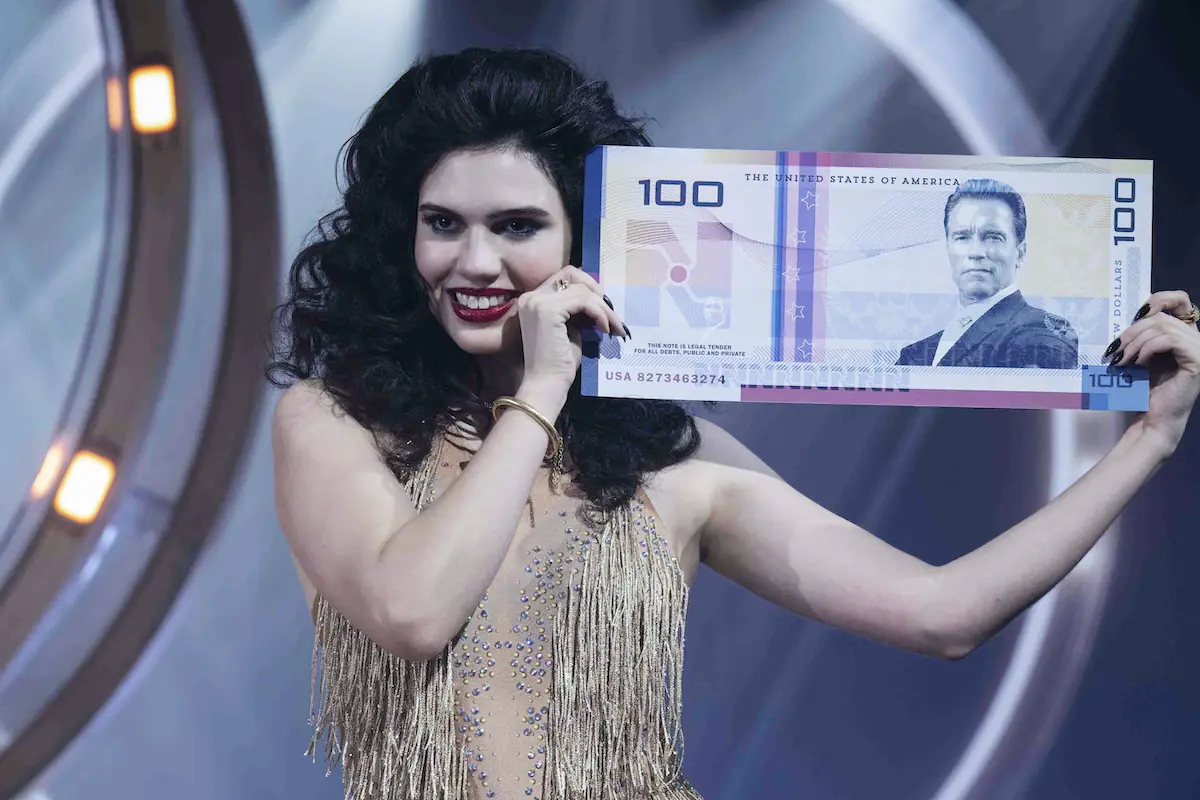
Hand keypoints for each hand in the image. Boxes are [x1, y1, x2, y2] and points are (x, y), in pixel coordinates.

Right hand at [516, 266, 625, 407]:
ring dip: (603, 307)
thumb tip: (598, 299)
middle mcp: (531, 297)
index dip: (586, 286)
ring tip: (613, 327)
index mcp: (533, 300)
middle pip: (570, 273)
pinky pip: (583, 301)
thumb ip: (577, 310)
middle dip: (595, 289)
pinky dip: (599, 313)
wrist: (546, 384)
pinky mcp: (547, 310)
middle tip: (610, 312)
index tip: (601, 306)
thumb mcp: (570, 328)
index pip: (563, 278)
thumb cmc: (558, 363)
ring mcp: (537, 302)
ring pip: (581, 290)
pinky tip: (605, 329)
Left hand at [1111, 290, 1199, 453]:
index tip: (1135, 316)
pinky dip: (1148, 349)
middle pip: (1162, 316)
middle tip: (1115, 352)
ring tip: (1122, 361)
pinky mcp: (1197, 361)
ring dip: (1135, 343)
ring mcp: (1199, 349)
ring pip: (1163, 328)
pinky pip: (1169, 341)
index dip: (1157, 299)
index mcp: (1184, 333)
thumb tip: (1133, 315)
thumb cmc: (1144, 388)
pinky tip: (1138, 363)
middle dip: (1132, 332)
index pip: (1179, 299)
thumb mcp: (1141, 353)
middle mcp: (1196, 338)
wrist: (1151, 417)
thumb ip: (1143, 333)